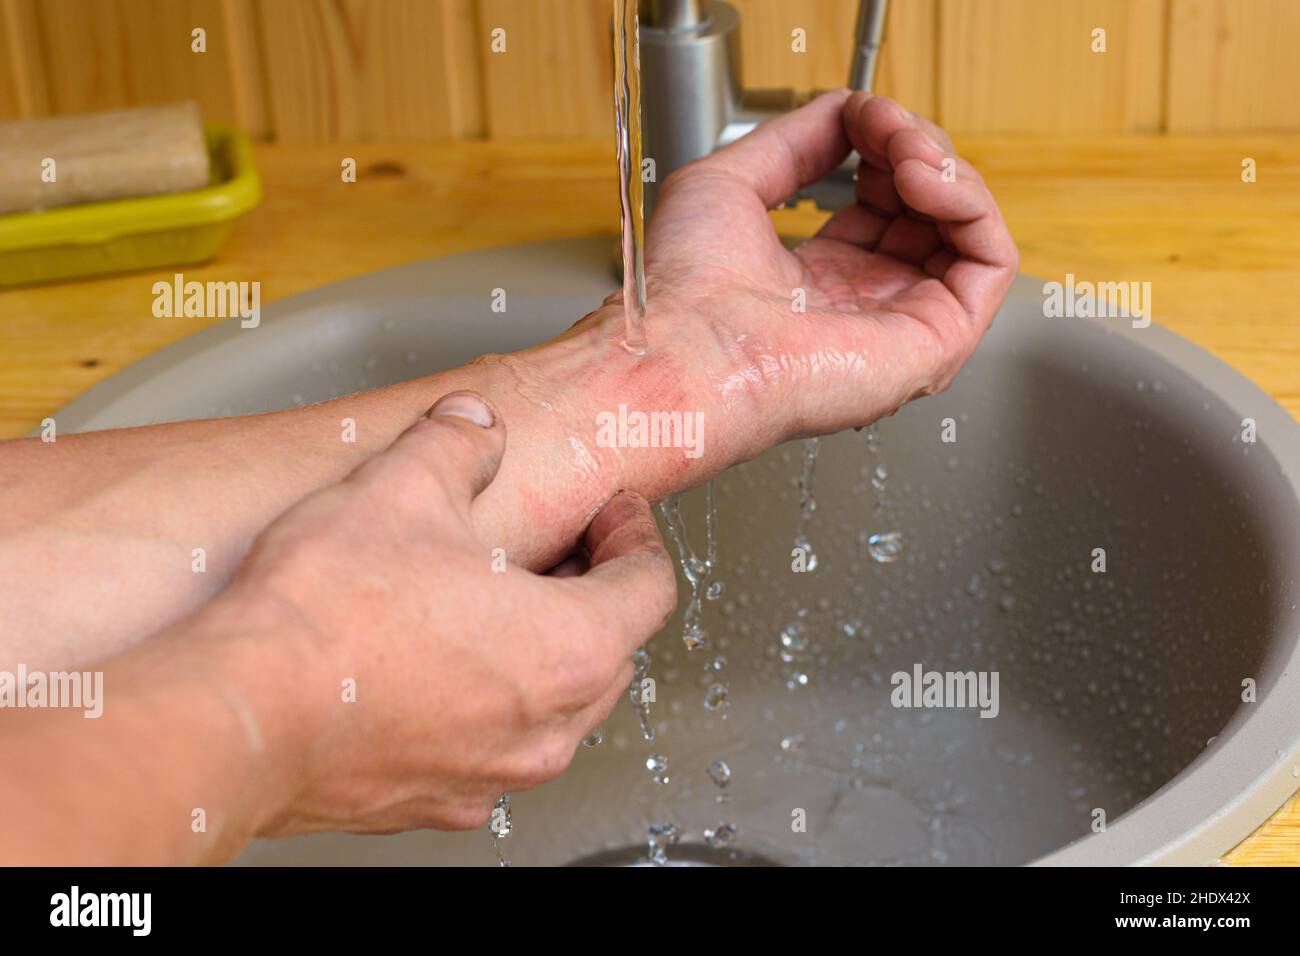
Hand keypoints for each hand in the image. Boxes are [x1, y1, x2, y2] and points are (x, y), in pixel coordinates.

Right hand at [217, 391, 676, 834]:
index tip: (614, 514)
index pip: (650, 586)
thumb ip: (456, 443)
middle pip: (611, 651)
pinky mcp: (435, 803)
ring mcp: (493, 775)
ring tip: (487, 606)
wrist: (239, 717)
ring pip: (555, 708)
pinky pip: (489, 749)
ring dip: (540, 653)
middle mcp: (547, 726)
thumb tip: (472, 425)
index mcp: (570, 646)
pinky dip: (483, 707)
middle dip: (593, 591)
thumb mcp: (403, 485)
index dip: (635, 534)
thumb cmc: (329, 618)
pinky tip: (430, 668)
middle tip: (557, 551)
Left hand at [592, 89, 1018, 442]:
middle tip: (884, 127)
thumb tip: (845, 112)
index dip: (882, 144)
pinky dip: (972, 204)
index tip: (859, 116)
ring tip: (905, 150)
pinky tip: (925, 180)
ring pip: (968, 230)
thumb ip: (795, 140)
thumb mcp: (729, 181)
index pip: (883, 200)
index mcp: (815, 278)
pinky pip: (993, 262)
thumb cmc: (687, 293)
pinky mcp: (937, 341)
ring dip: (946, 168)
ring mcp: (902, 323)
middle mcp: (864, 304)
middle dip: (916, 147)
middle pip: (930, 210)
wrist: (689, 349)